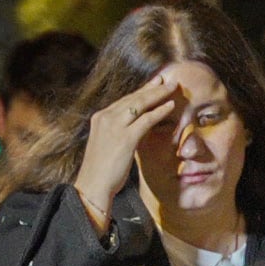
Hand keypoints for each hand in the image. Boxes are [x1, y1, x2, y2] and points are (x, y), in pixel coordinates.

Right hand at [71, 75, 181, 221]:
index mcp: (100, 118)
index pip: (124, 100)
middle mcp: (105, 118)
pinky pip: (146, 120)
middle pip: (132, 98)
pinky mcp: (125, 138)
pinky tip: (170, 106)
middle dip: (151, 88)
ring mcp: (114, 126)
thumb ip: (119, 132)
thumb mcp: (108, 144)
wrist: (92, 185)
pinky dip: (159, 111)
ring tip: (172, 88)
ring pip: (140, 104)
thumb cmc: (102, 170)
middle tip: (165, 79)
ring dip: (158, 94)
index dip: (140, 91)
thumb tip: (135, 128)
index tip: (153, 83)